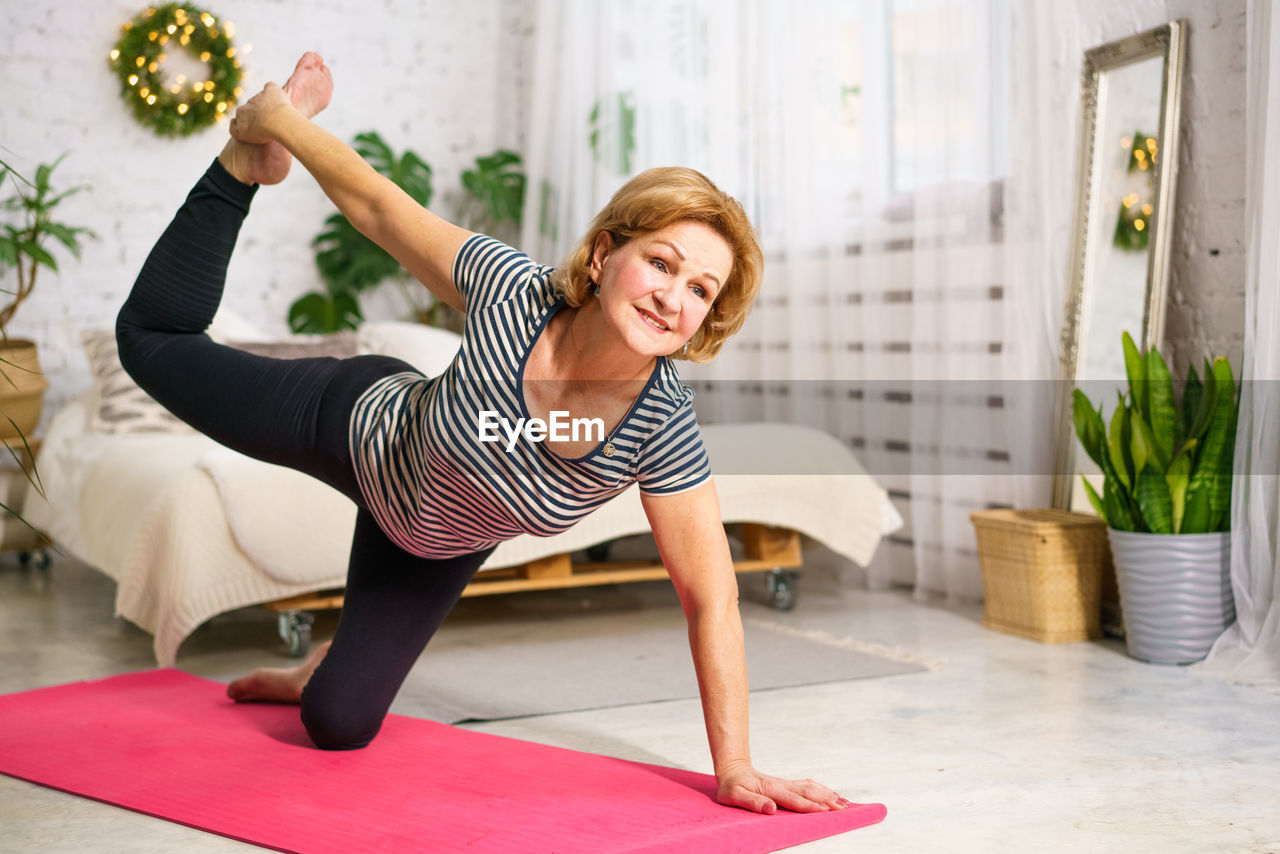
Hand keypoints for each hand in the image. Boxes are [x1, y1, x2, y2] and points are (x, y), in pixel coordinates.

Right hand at [229, 82, 294, 144]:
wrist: (278, 122)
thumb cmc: (263, 132)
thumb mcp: (243, 136)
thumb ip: (234, 129)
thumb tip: (232, 121)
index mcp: (241, 112)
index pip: (242, 115)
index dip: (250, 121)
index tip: (258, 127)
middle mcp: (248, 102)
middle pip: (252, 106)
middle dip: (258, 112)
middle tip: (269, 122)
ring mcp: (260, 96)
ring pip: (262, 98)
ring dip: (267, 104)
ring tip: (277, 114)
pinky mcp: (271, 90)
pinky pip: (269, 87)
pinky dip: (272, 90)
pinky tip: (275, 95)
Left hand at [716, 762, 852, 814]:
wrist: (732, 770)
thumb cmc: (731, 786)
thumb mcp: (734, 796)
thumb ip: (752, 802)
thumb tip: (770, 809)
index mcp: (771, 790)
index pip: (795, 800)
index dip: (811, 806)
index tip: (827, 811)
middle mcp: (782, 785)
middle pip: (808, 792)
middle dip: (827, 800)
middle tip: (844, 808)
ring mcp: (785, 783)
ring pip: (810, 787)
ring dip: (827, 794)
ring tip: (844, 802)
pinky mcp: (786, 784)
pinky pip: (807, 786)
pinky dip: (821, 789)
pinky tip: (830, 794)